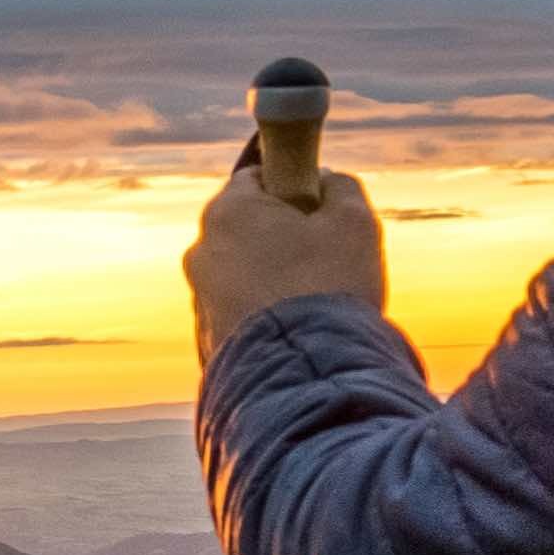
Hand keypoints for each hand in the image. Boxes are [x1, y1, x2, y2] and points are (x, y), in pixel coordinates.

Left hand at [188, 156, 385, 362]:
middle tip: (326, 262)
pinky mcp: (207, 341)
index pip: (259, 177)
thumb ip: (340, 187)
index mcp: (228, 211)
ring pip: (245, 275)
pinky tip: (297, 334)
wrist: (303, 377)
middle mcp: (201, 251)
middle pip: (250, 228)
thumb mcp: (354, 222)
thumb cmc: (328, 288)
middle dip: (285, 239)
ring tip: (314, 305)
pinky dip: (265, 318)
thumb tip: (325, 182)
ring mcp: (200, 299)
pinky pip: (242, 316)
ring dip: (275, 281)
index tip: (322, 213)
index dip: (296, 188)